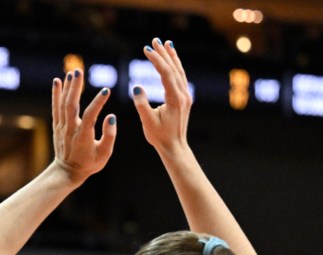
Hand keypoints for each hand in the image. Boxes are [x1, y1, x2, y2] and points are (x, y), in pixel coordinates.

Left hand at [51, 68, 115, 184]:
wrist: (67, 171)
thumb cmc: (89, 163)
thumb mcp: (104, 155)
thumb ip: (109, 136)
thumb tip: (111, 117)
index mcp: (83, 137)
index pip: (90, 116)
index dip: (98, 103)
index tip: (106, 90)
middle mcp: (70, 130)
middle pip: (71, 106)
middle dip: (75, 88)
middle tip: (79, 71)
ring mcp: (62, 127)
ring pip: (63, 104)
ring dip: (68, 87)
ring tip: (73, 72)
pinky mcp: (57, 126)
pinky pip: (56, 108)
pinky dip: (56, 94)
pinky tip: (58, 81)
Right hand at [132, 39, 191, 154]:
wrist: (174, 146)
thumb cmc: (159, 136)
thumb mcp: (147, 122)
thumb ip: (142, 104)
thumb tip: (136, 87)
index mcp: (175, 99)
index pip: (165, 73)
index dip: (156, 60)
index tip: (146, 49)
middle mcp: (183, 95)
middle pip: (173, 68)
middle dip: (164, 53)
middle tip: (154, 40)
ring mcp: (186, 96)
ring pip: (179, 71)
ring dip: (172, 57)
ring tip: (166, 43)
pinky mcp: (184, 98)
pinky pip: (180, 77)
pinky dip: (175, 66)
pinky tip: (171, 60)